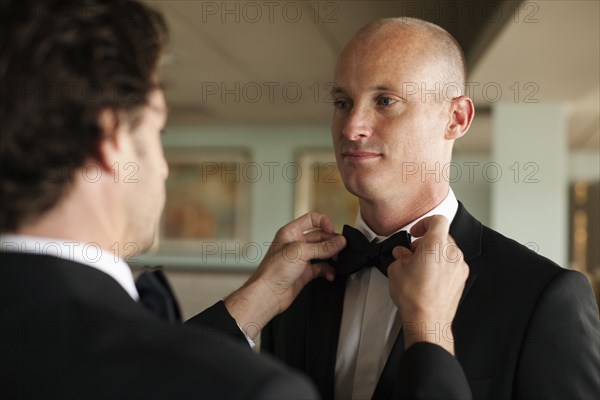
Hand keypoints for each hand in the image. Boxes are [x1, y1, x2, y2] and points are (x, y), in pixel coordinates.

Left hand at [225, 212, 345, 338]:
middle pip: (319, 236)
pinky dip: (328, 270)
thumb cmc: (274, 271)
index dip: (324, 222)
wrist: (268, 294)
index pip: (311, 219)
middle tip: (341, 247)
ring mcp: (300, 258)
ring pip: (321, 252)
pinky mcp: (304, 272)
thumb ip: (322, 247)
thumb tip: (339, 242)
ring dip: (331, 255)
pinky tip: (330, 274)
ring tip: (338, 260)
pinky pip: (321, 268)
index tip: (332, 231)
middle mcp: (296, 243)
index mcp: (291, 232)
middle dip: (331, 241)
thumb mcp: (300, 252)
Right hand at [388, 215, 468, 354]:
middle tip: (413, 251)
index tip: (416, 232)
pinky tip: (428, 277)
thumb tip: (402, 254)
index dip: (424, 223)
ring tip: (419, 266)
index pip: (437, 220)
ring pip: (448, 250)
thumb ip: (400, 256)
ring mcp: (459, 266)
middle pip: (442, 235)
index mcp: (436, 245)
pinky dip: (441, 266)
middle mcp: (451, 253)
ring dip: (434, 253)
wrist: (428, 320)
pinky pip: (452, 264)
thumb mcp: (396, 269)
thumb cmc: (414, 297)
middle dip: (426, 240)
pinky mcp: (461, 279)